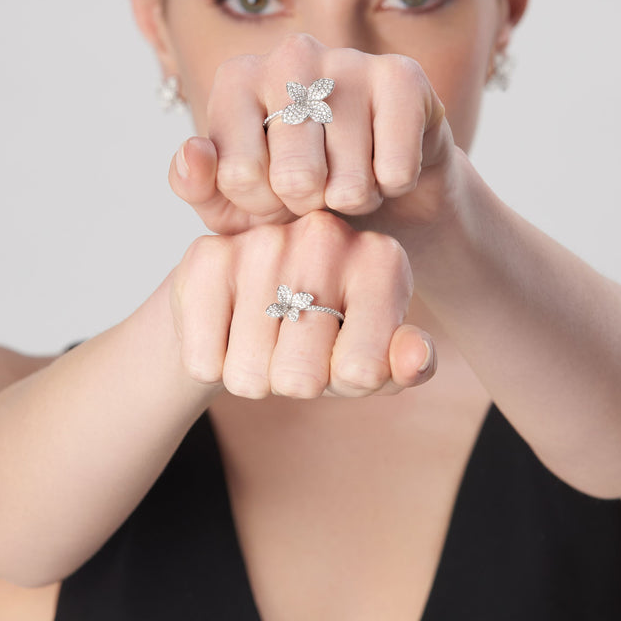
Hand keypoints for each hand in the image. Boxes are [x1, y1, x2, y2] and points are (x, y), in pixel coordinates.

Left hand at [168, 33, 456, 239]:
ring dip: (354, 202)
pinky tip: (387, 169)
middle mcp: (290, 56)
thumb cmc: (294, 196)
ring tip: (353, 181)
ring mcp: (349, 59)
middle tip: (319, 193)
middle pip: (294, 178)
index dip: (262, 208)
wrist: (379, 192)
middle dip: (309, 208)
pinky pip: (394, 169)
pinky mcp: (403, 77)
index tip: (273, 194)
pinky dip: (393, 188)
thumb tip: (195, 152)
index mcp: (237, 79)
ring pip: (349, 182)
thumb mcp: (231, 206)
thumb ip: (196, 186)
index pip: (240, 176)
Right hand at [169, 210, 435, 398]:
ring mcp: (264, 241)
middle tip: (296, 352)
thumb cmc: (328, 335)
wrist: (253, 304)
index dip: (346, 383)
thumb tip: (416, 358)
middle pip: (302, 377)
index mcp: (382, 260)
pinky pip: (204, 361)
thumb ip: (409, 366)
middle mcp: (327, 237)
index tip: (345, 356)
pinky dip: (212, 366)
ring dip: (253, 377)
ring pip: (249, 373)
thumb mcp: (375, 359)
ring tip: (264, 341)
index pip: (363, 371)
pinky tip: (228, 333)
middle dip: (295, 384)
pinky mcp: (208, 255)